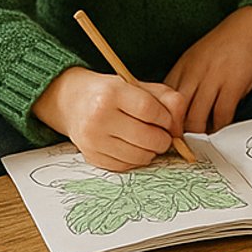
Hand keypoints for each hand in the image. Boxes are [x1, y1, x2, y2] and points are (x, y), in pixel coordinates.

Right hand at [33, 67, 188, 170]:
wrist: (73, 101)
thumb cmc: (112, 92)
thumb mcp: (138, 85)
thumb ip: (166, 100)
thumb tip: (178, 129)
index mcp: (111, 93)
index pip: (149, 110)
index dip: (166, 119)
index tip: (168, 121)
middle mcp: (98, 117)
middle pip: (146, 137)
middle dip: (163, 139)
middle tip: (163, 135)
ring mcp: (92, 139)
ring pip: (138, 156)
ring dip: (151, 152)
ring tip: (149, 140)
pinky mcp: (91, 156)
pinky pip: (125, 166)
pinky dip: (136, 159)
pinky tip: (134, 147)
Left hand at [166, 6, 251, 132]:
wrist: (246, 30)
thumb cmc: (219, 49)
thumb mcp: (192, 61)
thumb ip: (181, 83)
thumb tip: (171, 111)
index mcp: (180, 69)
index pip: (162, 102)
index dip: (162, 122)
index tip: (166, 133)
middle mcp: (193, 75)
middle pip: (176, 114)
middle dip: (178, 133)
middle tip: (182, 144)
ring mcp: (213, 80)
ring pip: (196, 119)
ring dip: (198, 134)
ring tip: (201, 138)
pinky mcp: (232, 85)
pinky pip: (221, 115)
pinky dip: (219, 127)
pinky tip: (219, 128)